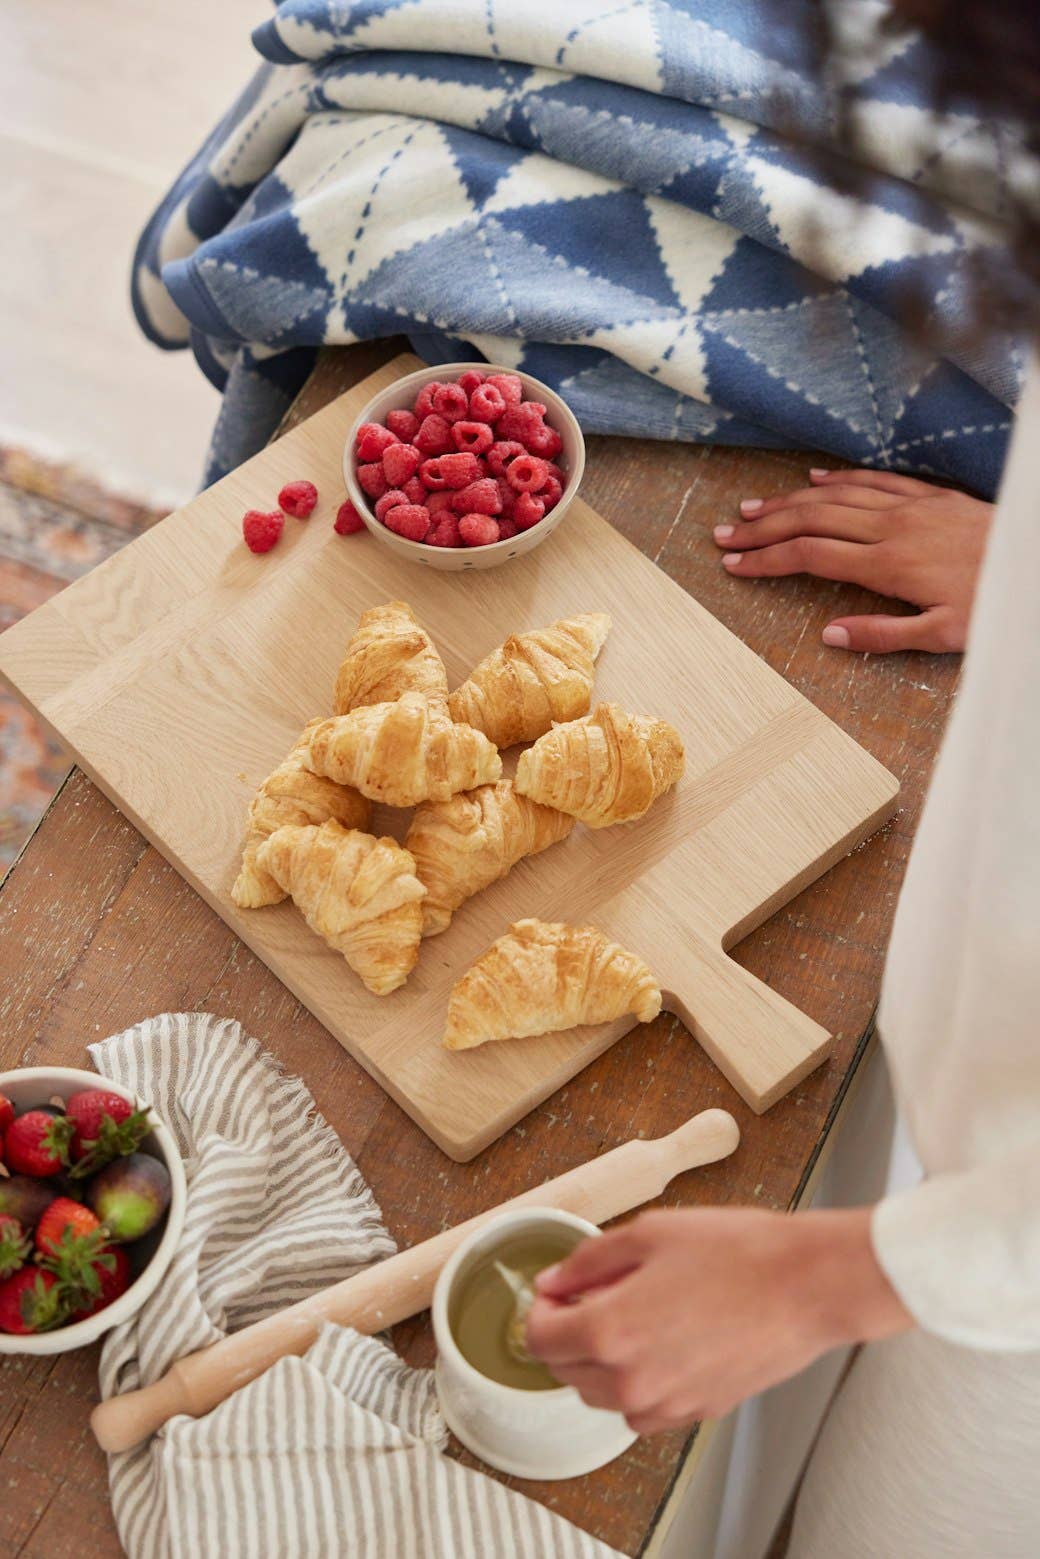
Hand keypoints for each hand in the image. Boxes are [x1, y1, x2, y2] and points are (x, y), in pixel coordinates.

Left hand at [525, 1207, 911, 1434]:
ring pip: (602, 1395)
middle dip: (567, 1333)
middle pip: (566, 1371)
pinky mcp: (697, 1412)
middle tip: (592, 1295)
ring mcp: (666, 1403)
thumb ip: (588, 1261)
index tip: (556, 1292)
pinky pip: (643, 1411)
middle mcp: (631, 1379)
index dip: (541, 1309)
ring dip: (600, 1362)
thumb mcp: (649, 1233)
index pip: (540, 1339)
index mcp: (610, 1331)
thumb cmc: (737, 1251)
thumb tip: (553, 1280)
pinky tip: (661, 1345)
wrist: (806, 1284)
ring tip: (631, 1316)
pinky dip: (637, 1384)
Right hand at [713, 467, 992, 653]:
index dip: (766, 561)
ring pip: (835, 496)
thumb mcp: (942, 636)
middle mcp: (891, 527)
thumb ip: (882, 635)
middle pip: (810, 520)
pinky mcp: (929, 495)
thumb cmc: (993, 604)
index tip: (733, 566)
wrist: (1033, 561)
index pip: (809, 556)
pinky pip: (873, 480)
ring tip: (752, 509)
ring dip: (789, 502)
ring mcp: (910, 506)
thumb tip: (829, 635)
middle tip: (724, 535)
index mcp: (887, 565)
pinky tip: (813, 481)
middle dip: (762, 528)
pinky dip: (837, 480)